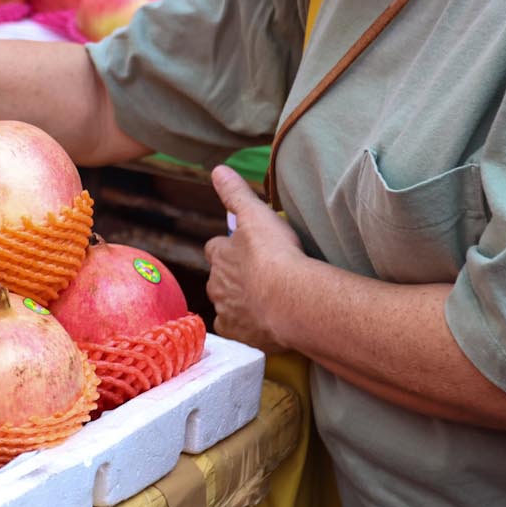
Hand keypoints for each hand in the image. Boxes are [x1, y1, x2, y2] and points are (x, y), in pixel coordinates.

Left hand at [204, 166, 305, 353]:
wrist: (290, 299)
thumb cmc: (274, 254)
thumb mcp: (255, 214)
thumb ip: (235, 193)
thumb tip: (217, 170)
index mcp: (220, 256)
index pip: (215, 249)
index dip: (226, 248)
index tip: (241, 248)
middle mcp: (218, 286)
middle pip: (219, 280)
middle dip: (232, 278)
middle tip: (257, 277)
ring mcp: (228, 312)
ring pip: (227, 306)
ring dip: (241, 303)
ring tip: (264, 302)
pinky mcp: (240, 336)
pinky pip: (238, 332)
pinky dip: (248, 328)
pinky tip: (264, 325)